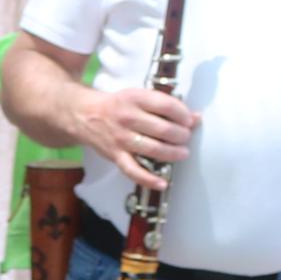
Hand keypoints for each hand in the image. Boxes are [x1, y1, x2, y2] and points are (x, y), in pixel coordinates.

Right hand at [71, 83, 196, 191]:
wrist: (84, 114)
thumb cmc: (118, 105)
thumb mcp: (139, 97)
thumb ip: (165, 106)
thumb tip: (195, 118)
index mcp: (135, 98)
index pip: (167, 106)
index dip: (183, 115)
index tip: (190, 120)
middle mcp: (128, 117)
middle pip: (163, 129)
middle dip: (181, 135)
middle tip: (185, 138)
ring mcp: (121, 138)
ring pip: (153, 149)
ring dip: (173, 153)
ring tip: (182, 153)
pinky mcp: (115, 155)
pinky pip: (133, 170)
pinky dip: (148, 179)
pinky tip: (162, 182)